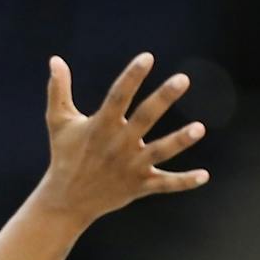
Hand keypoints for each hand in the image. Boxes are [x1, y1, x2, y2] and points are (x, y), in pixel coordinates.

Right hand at [33, 53, 209, 220]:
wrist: (65, 202)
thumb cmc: (64, 156)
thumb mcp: (58, 122)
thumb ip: (58, 90)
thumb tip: (55, 60)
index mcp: (100, 127)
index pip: (118, 96)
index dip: (132, 77)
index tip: (147, 58)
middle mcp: (118, 145)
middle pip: (144, 118)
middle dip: (163, 99)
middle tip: (183, 79)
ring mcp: (130, 167)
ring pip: (159, 151)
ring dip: (179, 141)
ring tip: (200, 128)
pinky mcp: (138, 185)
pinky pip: (165, 184)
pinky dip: (184, 182)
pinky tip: (204, 176)